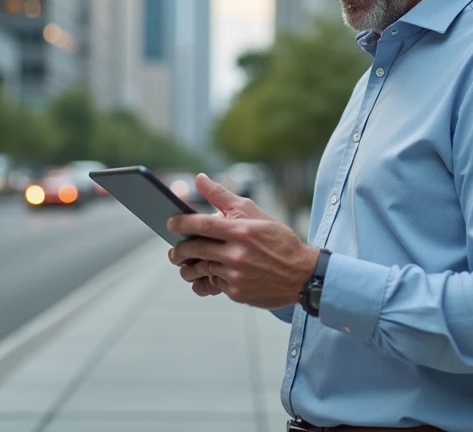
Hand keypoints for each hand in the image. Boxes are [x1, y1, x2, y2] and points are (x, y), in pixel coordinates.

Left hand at [168, 174, 317, 308]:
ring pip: (201, 271)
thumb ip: (222, 196)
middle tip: (174, 250)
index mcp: (240, 231)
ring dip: (190, 268)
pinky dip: (209, 280)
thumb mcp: (253, 212)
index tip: (170, 223)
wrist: (301, 274)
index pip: (202, 225)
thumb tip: (200, 179)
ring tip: (187, 265)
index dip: (181, 223)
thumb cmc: (277, 240)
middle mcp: (236, 254)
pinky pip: (214, 285)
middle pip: (195, 250)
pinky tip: (211, 274)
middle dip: (179, 250)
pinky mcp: (238, 294)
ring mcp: (236, 276)